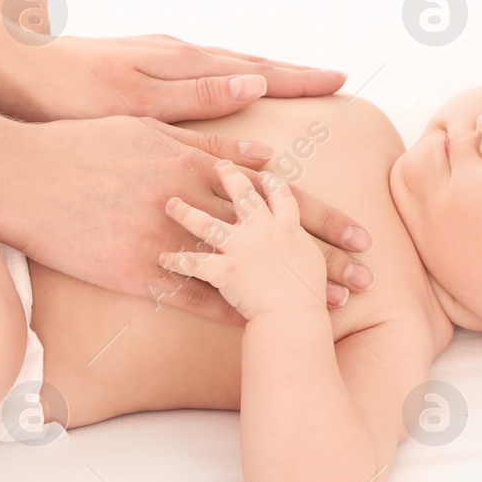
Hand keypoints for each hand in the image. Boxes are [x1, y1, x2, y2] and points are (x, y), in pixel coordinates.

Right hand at [0, 117, 372, 324]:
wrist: (24, 175)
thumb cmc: (83, 143)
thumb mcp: (150, 126)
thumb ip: (209, 138)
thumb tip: (261, 151)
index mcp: (197, 162)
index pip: (277, 193)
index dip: (321, 215)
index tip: (361, 231)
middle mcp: (192, 201)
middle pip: (274, 235)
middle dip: (325, 256)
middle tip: (368, 276)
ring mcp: (166, 239)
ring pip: (244, 271)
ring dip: (289, 291)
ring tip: (332, 310)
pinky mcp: (137, 270)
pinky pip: (193, 298)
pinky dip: (231, 313)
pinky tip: (262, 329)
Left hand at [16, 34, 347, 121]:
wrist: (6, 70)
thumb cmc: (67, 93)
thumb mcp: (137, 101)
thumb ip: (198, 94)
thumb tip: (256, 84)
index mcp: (180, 65)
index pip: (256, 73)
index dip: (299, 80)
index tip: (340, 81)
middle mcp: (173, 55)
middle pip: (247, 65)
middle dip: (291, 74)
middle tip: (333, 78)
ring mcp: (154, 58)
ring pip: (223, 66)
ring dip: (260, 73)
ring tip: (290, 79)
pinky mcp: (135, 66)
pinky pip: (197, 71)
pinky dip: (223, 77)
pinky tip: (219, 84)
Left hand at [158, 162, 326, 320]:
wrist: (293, 315)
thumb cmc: (311, 295)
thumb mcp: (318, 264)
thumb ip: (307, 249)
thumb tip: (303, 247)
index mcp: (287, 226)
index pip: (281, 196)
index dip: (272, 184)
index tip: (265, 176)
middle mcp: (261, 229)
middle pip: (243, 196)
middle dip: (230, 177)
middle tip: (220, 166)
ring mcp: (240, 248)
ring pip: (207, 223)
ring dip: (186, 213)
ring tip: (171, 204)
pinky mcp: (222, 270)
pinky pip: (193, 263)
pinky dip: (176, 261)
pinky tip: (163, 258)